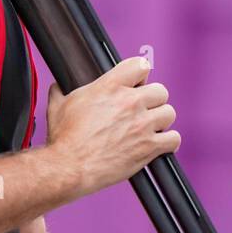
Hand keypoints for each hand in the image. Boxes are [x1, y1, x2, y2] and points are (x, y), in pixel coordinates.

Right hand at [44, 56, 179, 199]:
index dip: (140, 75)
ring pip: (169, 113)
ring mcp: (142, 124)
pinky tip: (159, 144)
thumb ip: (61, 91)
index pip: (140, 65)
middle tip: (142, 111)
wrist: (69, 167)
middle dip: (152, 100)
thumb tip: (57, 86)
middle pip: (160, 90)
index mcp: (109, 86)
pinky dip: (168, 142)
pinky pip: (174, 139)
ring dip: (161, 120)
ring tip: (150, 128)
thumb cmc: (63, 138)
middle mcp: (129, 102)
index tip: (137, 84)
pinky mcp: (149, 147)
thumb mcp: (57, 106)